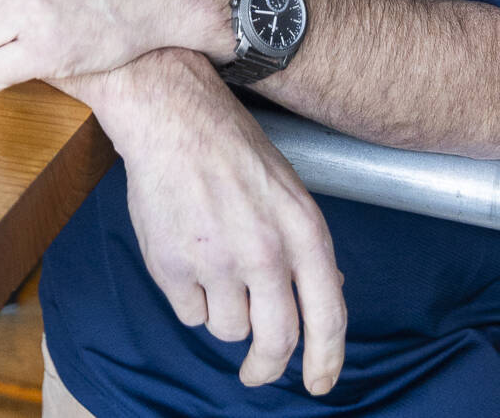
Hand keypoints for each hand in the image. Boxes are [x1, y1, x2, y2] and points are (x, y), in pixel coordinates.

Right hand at [98, 56, 345, 393]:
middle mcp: (265, 252)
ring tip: (211, 264)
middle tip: (256, 373)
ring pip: (228, 328)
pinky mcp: (172, 267)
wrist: (171, 116)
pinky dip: (188, 296)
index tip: (318, 383)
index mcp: (304, 231)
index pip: (328, 316)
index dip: (327, 360)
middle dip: (266, 367)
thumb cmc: (231, 145)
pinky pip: (189, 312)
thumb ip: (306, 244)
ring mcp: (217, 262)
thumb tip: (328, 289)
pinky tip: (185, 252)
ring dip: (222, 312)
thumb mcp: (288, 188)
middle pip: (276, 340)